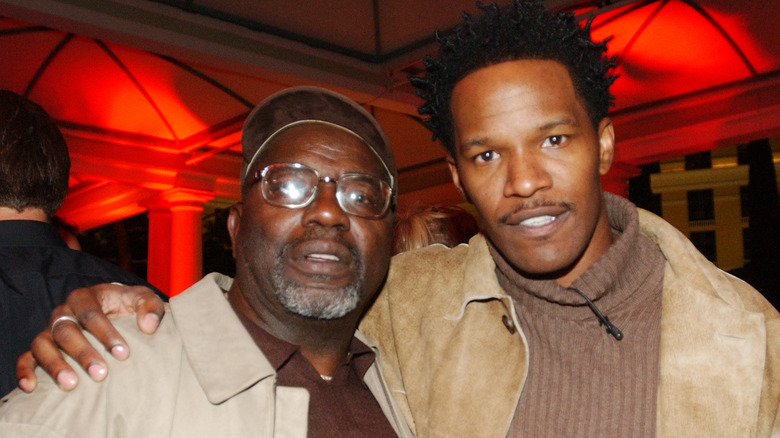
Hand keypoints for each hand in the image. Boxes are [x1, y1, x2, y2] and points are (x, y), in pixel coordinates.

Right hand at [16, 283, 164, 391]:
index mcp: (85, 296)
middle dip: (83, 353)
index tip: (123, 354)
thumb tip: (148, 326)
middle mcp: (63, 311)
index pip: (91, 313)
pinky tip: (31, 387)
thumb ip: (150, 307)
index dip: (105, 333)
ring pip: (43, 344)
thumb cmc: (127, 305)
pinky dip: (24, 371)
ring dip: (55, 365)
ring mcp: (49, 329)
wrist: (114, 309)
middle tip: (101, 373)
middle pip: (66, 331)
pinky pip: (26, 357)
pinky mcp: (41, 346)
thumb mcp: (142, 298)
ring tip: (71, 385)